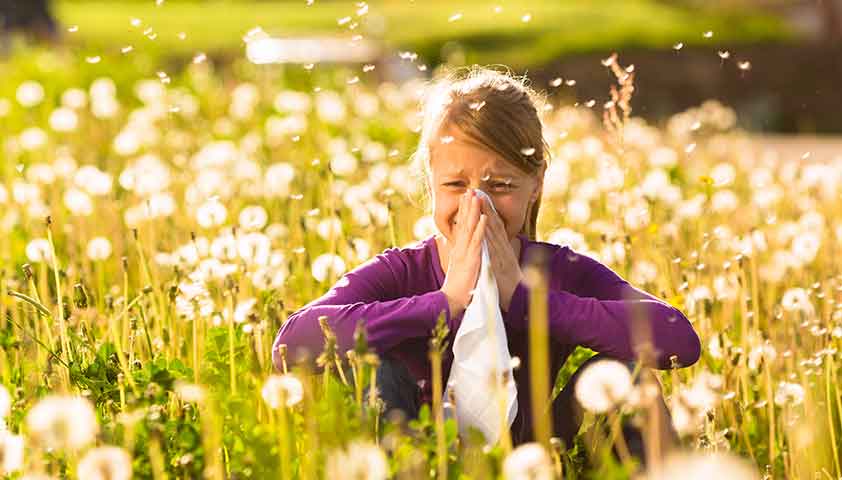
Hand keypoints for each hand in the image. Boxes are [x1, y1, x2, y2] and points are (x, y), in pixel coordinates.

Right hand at [440, 190, 487, 318]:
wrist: (451, 301)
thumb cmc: (458, 287)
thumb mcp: (459, 268)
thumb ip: (461, 256)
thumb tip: (460, 249)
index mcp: (459, 250)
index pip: (461, 226)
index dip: (464, 211)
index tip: (466, 197)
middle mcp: (460, 248)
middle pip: (464, 223)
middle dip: (467, 206)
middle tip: (470, 190)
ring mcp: (465, 253)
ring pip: (470, 228)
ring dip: (473, 211)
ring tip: (476, 196)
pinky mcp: (472, 260)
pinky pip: (477, 242)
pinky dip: (481, 228)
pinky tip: (484, 217)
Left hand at [478, 194, 523, 311]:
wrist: (518, 300)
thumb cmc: (509, 284)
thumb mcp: (503, 265)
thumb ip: (499, 253)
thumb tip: (496, 244)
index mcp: (502, 248)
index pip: (494, 226)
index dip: (487, 211)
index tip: (480, 197)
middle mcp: (503, 248)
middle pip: (493, 224)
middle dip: (486, 207)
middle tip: (477, 191)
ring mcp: (502, 254)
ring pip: (493, 231)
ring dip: (487, 215)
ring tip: (480, 200)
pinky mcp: (500, 263)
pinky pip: (493, 247)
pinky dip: (489, 234)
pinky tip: (485, 224)